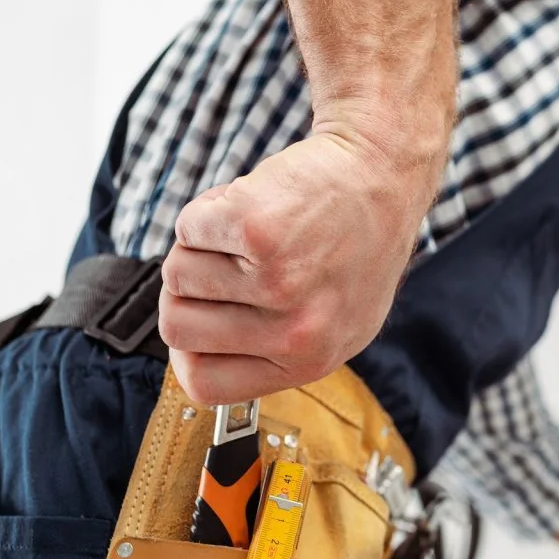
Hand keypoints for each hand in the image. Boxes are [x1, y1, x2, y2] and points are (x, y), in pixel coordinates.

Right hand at [159, 131, 431, 403]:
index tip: (199, 322)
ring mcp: (277, 282)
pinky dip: (208, 210)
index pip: (206, 385)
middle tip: (226, 264)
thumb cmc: (357, 244)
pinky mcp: (259, 231)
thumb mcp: (335, 323)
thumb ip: (270, 350)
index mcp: (308, 363)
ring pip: (177, 274)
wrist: (381, 174)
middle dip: (187, 291)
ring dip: (200, 247)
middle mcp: (295, 333)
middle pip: (176, 328)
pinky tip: (252, 206)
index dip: (188, 352)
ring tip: (250, 234)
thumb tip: (194, 358)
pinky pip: (187, 229)